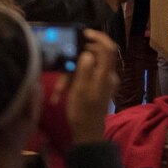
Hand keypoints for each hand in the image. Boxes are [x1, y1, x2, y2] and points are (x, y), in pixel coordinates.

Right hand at [62, 29, 120, 144]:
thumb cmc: (82, 113)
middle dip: (76, 60)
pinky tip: (60, 94)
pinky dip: (72, 82)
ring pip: (85, 67)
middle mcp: (106, 75)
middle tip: (62, 69)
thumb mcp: (80, 91)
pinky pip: (84, 77)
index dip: (98, 37)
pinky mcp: (95, 86)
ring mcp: (101, 81)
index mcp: (105, 75)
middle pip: (94, 56)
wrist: (87, 133)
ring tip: (58, 90)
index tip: (83, 34)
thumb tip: (87, 53)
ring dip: (70, 75)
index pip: (109, 48)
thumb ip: (85, 70)